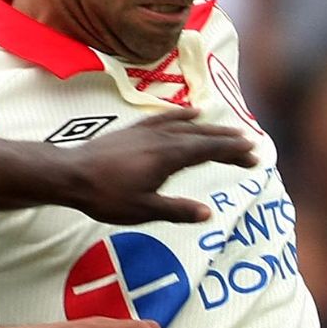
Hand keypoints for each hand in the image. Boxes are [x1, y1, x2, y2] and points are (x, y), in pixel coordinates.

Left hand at [67, 109, 255, 224]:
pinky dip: (183, 115)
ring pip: (188, 125)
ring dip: (211, 128)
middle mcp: (162, 137)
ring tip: (230, 132)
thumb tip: (208, 214)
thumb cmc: (106, 196)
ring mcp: (148, 130)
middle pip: (204, 136)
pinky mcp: (135, 129)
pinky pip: (166, 117)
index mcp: (169, 156)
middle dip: (229, 141)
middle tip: (252, 147)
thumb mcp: (144, 210)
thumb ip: (177, 211)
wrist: (71, 175)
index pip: (210, 150)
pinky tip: (192, 113)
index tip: (254, 157)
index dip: (234, 153)